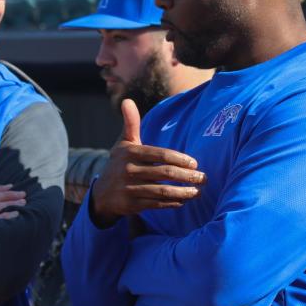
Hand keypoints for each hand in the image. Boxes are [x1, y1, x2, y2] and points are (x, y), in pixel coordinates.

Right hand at [90, 99, 205, 227]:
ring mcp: (130, 189)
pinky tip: (184, 200)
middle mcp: (129, 171)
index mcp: (130, 153)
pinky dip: (172, 203)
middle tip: (203, 178)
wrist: (102, 194)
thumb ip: (130, 123)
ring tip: (198, 192)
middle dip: (187, 176)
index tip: (195, 163)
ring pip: (163, 191)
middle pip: (165, 173)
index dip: (180, 159)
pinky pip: (157, 204)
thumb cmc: (120, 164)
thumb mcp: (123, 143)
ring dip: (184, 192)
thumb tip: (127, 100)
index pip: (160, 154)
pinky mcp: (132, 205)